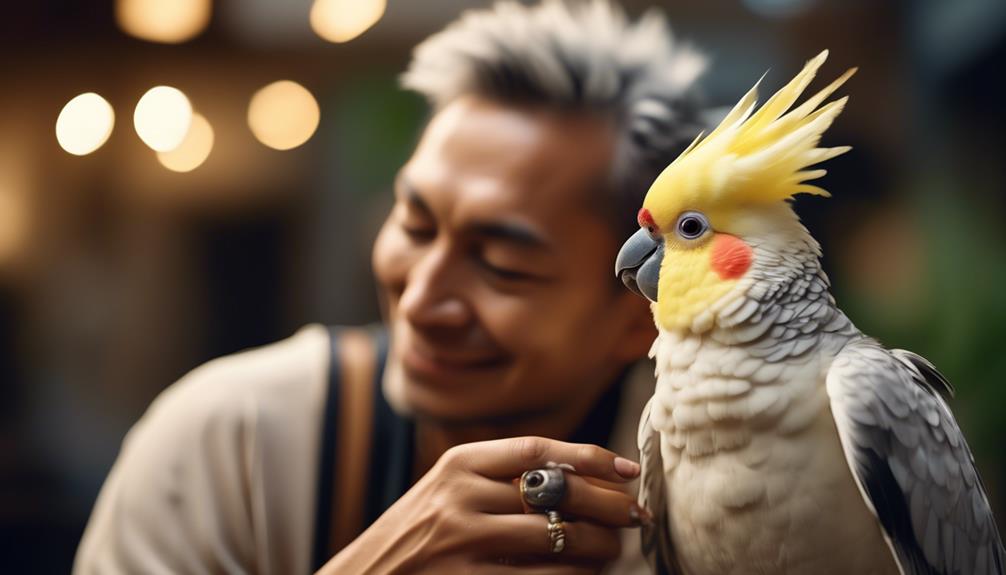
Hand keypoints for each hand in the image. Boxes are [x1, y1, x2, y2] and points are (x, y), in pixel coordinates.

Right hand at [318, 436, 645, 573]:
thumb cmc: (415, 535)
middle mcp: (460, 495)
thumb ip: (497, 478)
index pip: (538, 449)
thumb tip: (580, 476)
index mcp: (458, 462)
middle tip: (634, 514)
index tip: (627, 469)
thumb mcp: (445, 491)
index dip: (590, 457)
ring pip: (555, 538)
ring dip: (597, 546)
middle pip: (556, 492)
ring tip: (614, 549)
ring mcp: (461, 541)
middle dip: (606, 504)